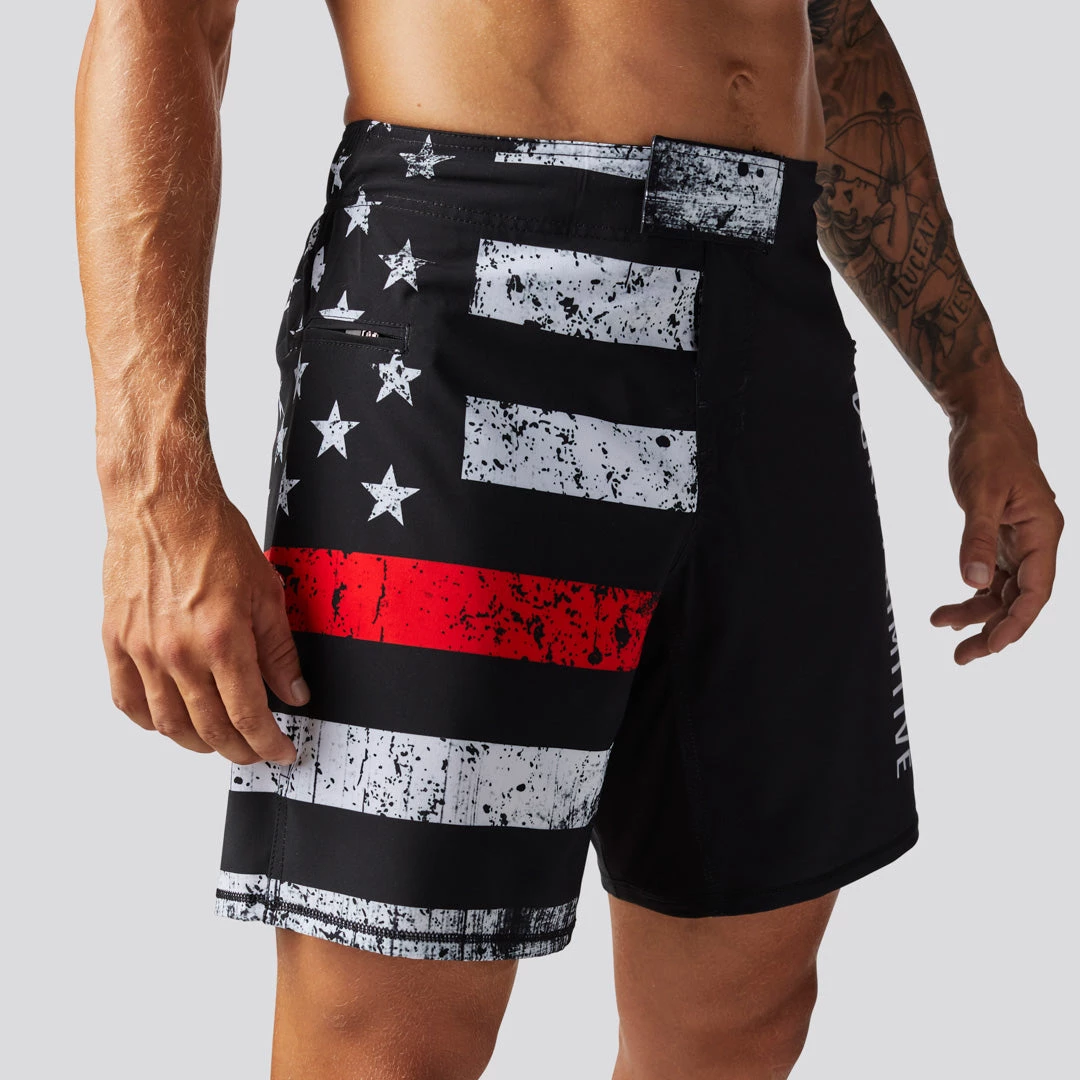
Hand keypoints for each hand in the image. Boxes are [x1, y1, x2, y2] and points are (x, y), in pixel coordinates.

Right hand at [101, 494, 305, 763]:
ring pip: (169, 723)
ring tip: (218, 742)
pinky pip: (128, 699)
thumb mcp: (266, 592)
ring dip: (197, 743)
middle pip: (210, 727)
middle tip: (256, 751)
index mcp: (222, 640)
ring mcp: (143, 650)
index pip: (248, 715)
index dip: (268, 743)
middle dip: (239, 749)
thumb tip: (293, 691)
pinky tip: (168, 722)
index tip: (281, 751)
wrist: (162, 505)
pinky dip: (150, 721)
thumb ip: (279, 649)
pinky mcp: (116, 641)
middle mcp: (179, 653)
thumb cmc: (213, 537)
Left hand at [930, 409, 1063, 664]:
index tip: (990, 648)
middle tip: (961, 657)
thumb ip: (975, 538)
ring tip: (940, 625)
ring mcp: (1019, 542)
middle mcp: (1037, 542)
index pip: (1036, 592)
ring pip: (1004, 592)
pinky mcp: (1000, 538)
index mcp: (1043, 533)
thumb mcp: (979, 493)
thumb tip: (973, 582)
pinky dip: (972, 594)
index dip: (1016, 625)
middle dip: (993, 630)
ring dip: (976, 614)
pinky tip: (948, 610)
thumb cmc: (988, 450)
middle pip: (1020, 600)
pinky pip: (992, 577)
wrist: (985, 422)